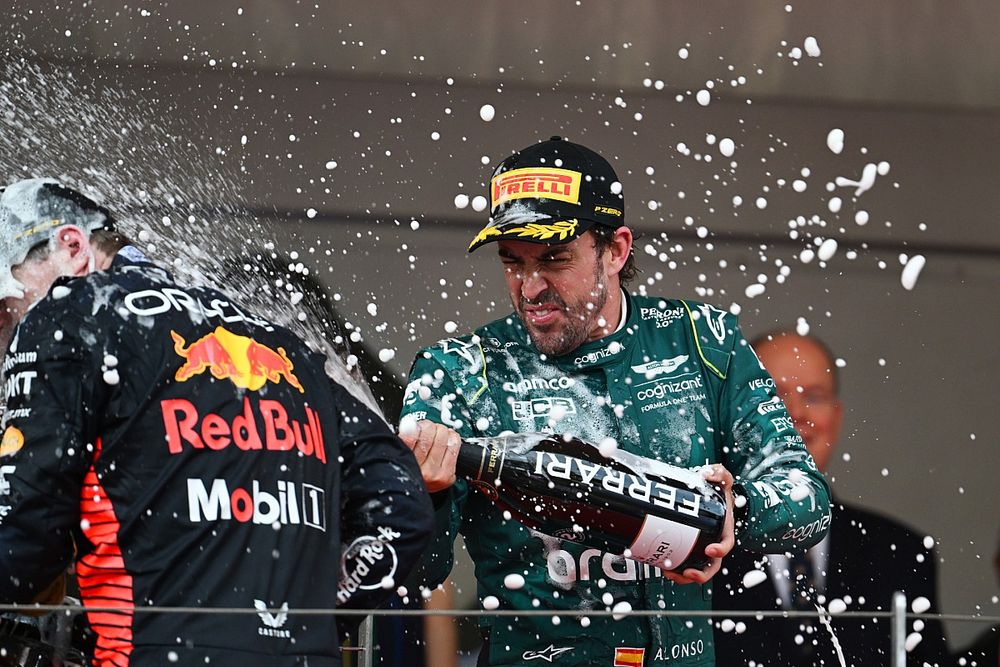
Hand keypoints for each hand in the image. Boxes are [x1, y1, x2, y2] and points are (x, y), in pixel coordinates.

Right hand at [398, 419, 460, 492]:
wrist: (415, 492)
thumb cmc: (408, 469)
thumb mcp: (399, 453)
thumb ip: (403, 437)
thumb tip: (411, 423)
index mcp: (404, 461)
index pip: (411, 434)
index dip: (414, 425)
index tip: (414, 425)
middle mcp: (419, 469)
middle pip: (429, 431)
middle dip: (429, 426)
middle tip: (427, 430)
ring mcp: (435, 473)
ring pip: (444, 436)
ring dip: (442, 432)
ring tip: (438, 435)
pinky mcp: (447, 475)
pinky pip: (455, 446)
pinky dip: (453, 439)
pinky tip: (448, 440)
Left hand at [663, 463, 735, 585]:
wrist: (715, 500)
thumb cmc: (719, 494)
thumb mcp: (722, 480)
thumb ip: (719, 473)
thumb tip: (708, 473)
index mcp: (725, 531)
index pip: (726, 545)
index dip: (720, 550)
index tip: (710, 550)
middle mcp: (715, 543)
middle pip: (711, 566)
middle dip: (700, 574)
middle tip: (687, 572)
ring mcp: (702, 548)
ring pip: (697, 569)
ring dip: (684, 576)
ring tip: (669, 573)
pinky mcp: (690, 549)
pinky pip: (684, 563)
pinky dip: (675, 569)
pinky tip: (663, 566)